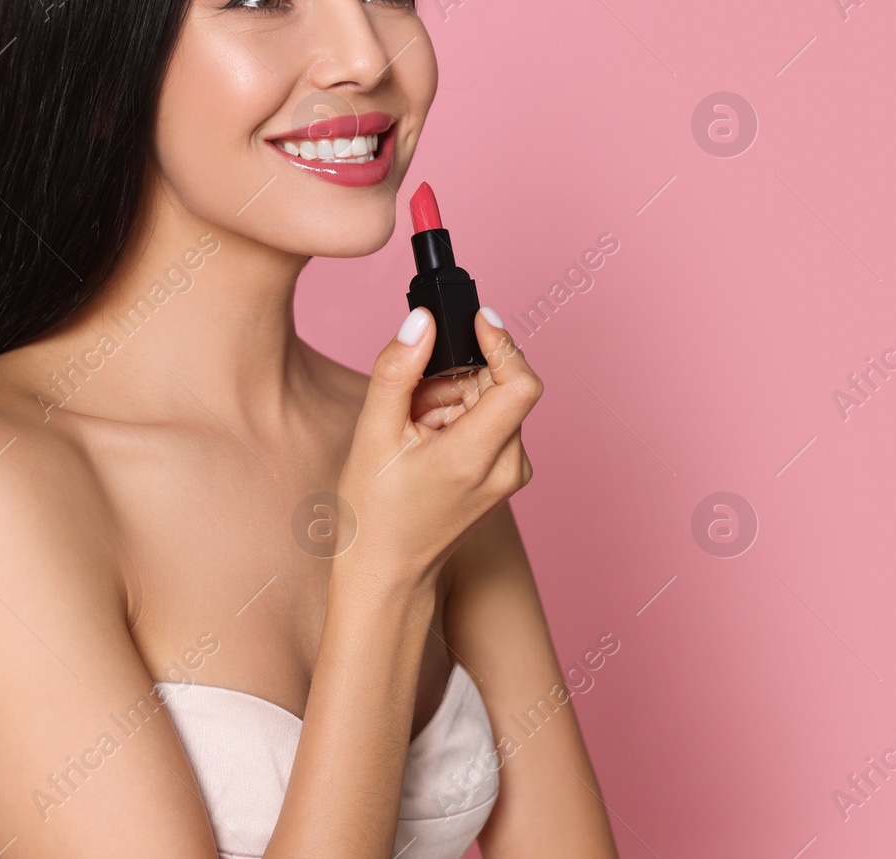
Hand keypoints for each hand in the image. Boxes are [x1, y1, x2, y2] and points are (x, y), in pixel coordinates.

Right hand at [337, 307, 541, 588]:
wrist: (387, 575)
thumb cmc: (375, 515)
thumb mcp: (373, 435)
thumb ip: (398, 371)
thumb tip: (421, 321)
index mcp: (478, 457)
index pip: (522, 383)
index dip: (502, 344)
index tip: (476, 322)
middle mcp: (508, 466)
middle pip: (499, 388)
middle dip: (456, 378)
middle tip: (411, 404)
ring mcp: (511, 475)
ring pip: (492, 404)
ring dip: (453, 399)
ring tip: (413, 431)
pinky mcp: (505, 477)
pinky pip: (491, 425)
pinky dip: (459, 420)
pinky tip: (426, 443)